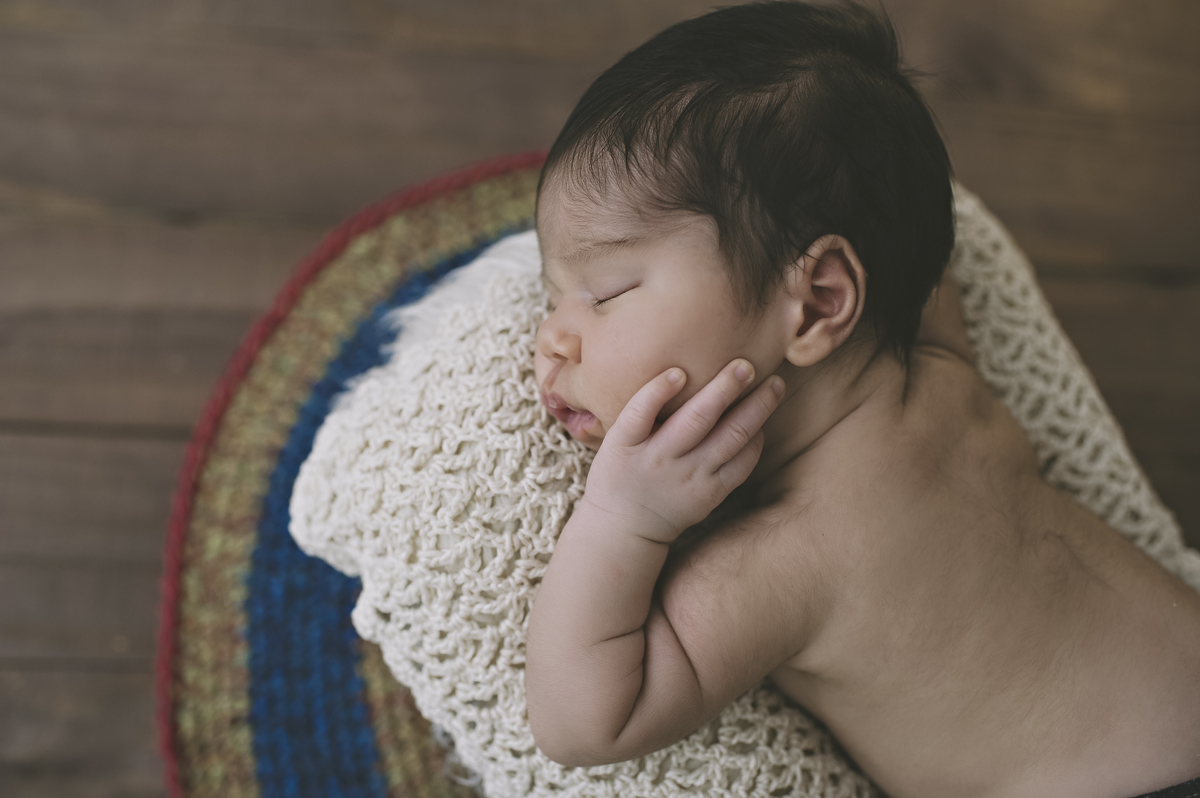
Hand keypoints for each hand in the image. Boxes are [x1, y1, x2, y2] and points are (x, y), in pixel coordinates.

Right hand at [579, 359, 784, 543]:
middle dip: (724, 388)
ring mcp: (689, 479)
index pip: (640, 412)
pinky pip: (740, 465)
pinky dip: (754, 442)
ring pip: (729, 439)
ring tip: (775, 385)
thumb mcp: (613, 440)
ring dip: (756, 409)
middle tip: (746, 364)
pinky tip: (760, 423)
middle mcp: (660, 461)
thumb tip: (678, 372)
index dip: (659, 391)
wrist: (625, 528)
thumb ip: (639, 409)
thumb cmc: (619, 472)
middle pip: (697, 420)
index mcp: (628, 444)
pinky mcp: (709, 495)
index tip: (679, 372)